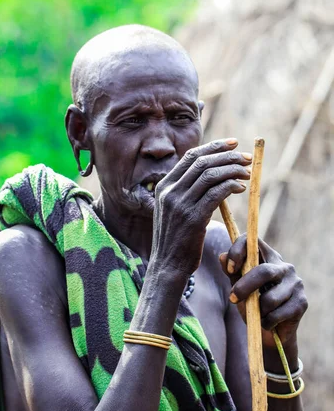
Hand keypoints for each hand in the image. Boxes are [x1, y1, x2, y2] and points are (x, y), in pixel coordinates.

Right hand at [150, 139, 251, 276]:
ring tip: (248, 173)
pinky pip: (217, 193)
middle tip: (247, 158)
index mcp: (163, 187)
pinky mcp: (193, 218)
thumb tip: (209, 175)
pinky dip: (231, 186)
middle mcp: (169, 192)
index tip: (234, 144)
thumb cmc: (176, 240)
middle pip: (203, 162)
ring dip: (233, 170)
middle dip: (228, 156)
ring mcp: (180, 205)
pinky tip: (241, 188)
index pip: (191, 157)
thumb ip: (185, 192)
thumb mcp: (173, 211)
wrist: (167, 266)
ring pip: (211, 175)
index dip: (214, 147)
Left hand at [219, 234, 307, 347]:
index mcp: (268, 258)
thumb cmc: (254, 305)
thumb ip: (232, 273)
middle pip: (263, 271)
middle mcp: (285, 267)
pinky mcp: (302, 302)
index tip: (230, 269)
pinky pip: (277, 314)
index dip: (238, 251)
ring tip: (258, 315)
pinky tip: (268, 323)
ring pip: (269, 299)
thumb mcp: (239, 288)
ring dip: (257, 311)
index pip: (253, 242)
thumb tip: (222, 256)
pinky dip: (266, 322)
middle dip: (244, 287)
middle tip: (232, 298)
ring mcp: (296, 284)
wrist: (272, 332)